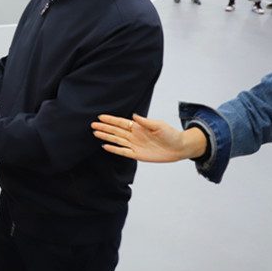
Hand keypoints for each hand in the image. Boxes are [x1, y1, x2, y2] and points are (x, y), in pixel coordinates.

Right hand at [90, 114, 205, 162]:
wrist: (178, 148)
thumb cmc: (171, 135)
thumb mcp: (159, 126)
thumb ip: (145, 122)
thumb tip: (133, 115)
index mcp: (138, 127)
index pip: (121, 123)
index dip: (111, 120)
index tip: (100, 117)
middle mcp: (134, 135)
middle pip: (116, 131)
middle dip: (104, 127)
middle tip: (93, 125)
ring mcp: (134, 145)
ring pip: (117, 140)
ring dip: (106, 137)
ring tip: (95, 133)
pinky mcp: (137, 154)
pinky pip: (123, 152)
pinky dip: (114, 149)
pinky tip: (106, 146)